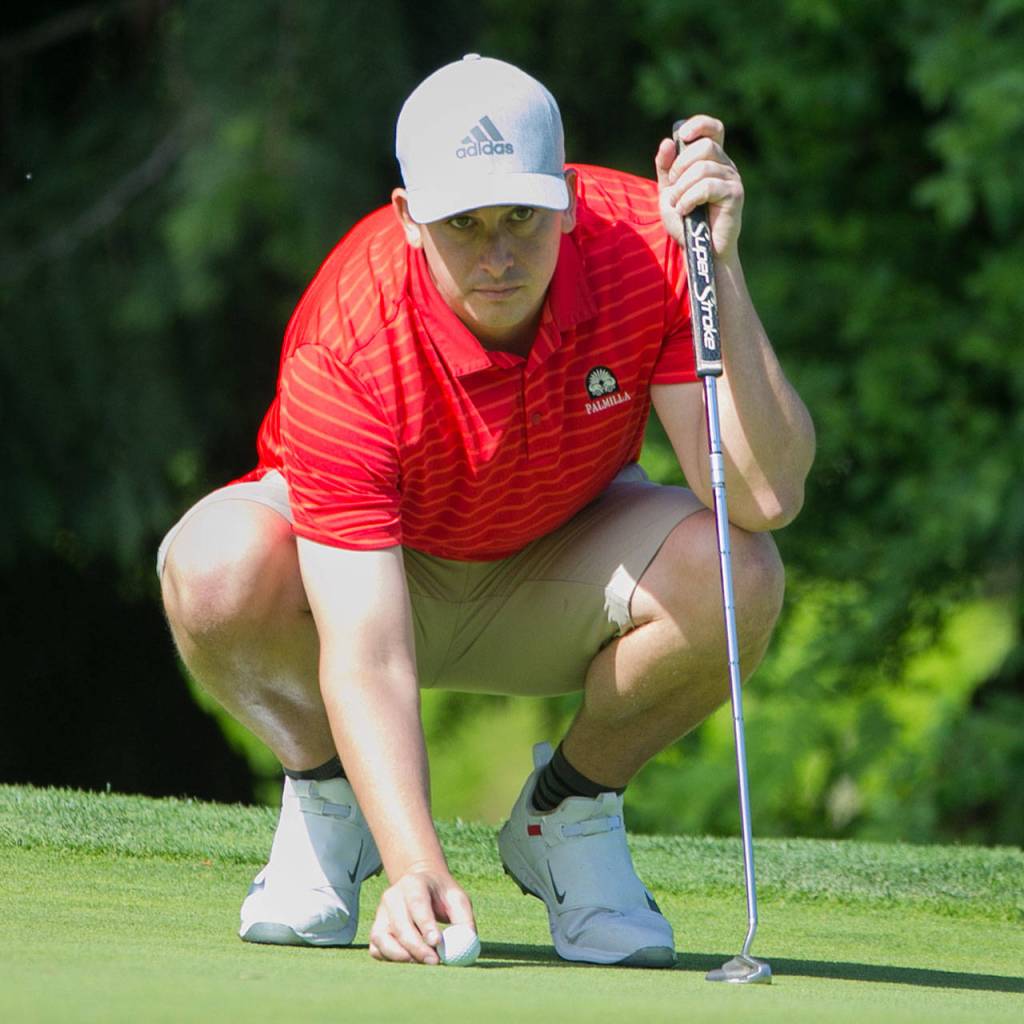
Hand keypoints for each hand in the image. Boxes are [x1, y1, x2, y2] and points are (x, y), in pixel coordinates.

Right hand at [368, 865, 474, 964]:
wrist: (420, 886)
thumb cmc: (441, 896)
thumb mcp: (457, 899)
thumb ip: (464, 919)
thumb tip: (468, 942)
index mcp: (413, 883)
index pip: (417, 904)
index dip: (425, 924)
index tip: (437, 943)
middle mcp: (392, 896)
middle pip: (400, 924)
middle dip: (417, 947)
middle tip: (435, 962)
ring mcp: (381, 914)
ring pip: (383, 939)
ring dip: (401, 956)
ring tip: (423, 962)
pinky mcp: (376, 930)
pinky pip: (376, 949)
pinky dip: (390, 959)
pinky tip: (408, 960)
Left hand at [655, 115, 743, 262]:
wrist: (698, 248)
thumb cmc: (685, 221)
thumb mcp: (668, 192)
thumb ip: (665, 168)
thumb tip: (667, 142)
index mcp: (711, 160)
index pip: (712, 128)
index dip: (699, 125)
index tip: (682, 135)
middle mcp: (725, 165)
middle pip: (705, 146)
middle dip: (681, 166)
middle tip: (673, 187)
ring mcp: (732, 179)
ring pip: (703, 168)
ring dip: (682, 188)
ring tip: (679, 205)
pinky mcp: (735, 195)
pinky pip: (707, 186)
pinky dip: (689, 199)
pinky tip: (685, 211)